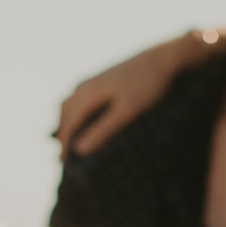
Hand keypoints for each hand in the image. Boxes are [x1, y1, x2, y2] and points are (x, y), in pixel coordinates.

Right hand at [55, 31, 218, 156]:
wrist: (162, 59)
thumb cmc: (147, 86)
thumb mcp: (128, 112)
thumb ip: (103, 130)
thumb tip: (79, 150)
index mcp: (87, 94)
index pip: (69, 125)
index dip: (65, 147)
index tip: (66, 167)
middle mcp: (84, 86)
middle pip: (65, 115)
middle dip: (63, 137)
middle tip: (65, 160)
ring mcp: (91, 80)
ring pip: (69, 105)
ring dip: (66, 124)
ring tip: (69, 143)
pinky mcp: (100, 79)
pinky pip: (78, 99)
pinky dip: (75, 114)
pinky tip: (82, 121)